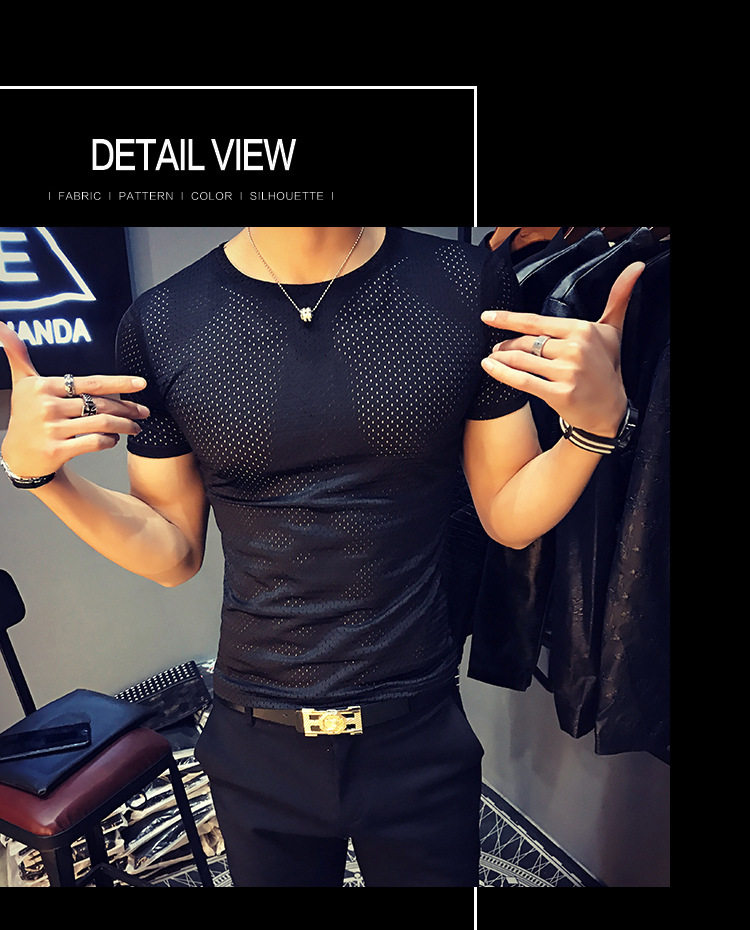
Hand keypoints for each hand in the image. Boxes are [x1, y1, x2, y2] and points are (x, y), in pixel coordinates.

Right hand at [1, 321, 149, 479]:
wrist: (17, 455)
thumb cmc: (25, 416)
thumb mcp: (21, 384)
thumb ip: (18, 355)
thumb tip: (1, 325)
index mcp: (44, 386)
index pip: (91, 383)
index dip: (120, 382)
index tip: (141, 383)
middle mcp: (47, 406)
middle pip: (100, 404)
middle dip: (128, 408)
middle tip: (143, 411)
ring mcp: (52, 429)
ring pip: (102, 424)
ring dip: (124, 426)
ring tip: (135, 427)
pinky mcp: (57, 450)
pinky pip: (94, 442)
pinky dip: (109, 441)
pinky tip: (113, 440)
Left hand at [480, 262, 643, 436]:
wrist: (611, 409)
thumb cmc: (607, 367)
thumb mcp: (612, 332)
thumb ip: (616, 300)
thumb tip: (634, 267)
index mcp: (582, 330)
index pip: (537, 322)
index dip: (509, 319)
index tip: (488, 317)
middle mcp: (575, 349)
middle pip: (527, 342)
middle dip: (507, 345)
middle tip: (496, 347)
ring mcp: (568, 372)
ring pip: (522, 360)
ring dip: (501, 358)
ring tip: (493, 358)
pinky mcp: (560, 394)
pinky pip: (523, 381)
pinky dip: (502, 373)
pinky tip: (489, 367)